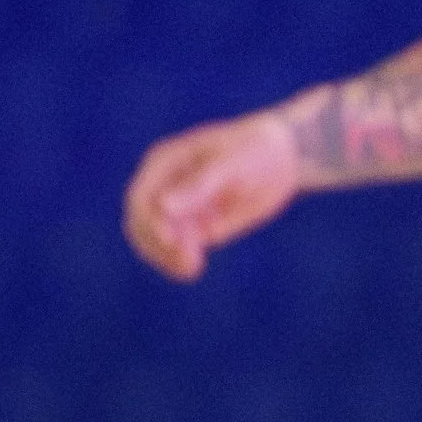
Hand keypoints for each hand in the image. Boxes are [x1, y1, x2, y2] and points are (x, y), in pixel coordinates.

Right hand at [123, 109, 302, 279]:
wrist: (281, 158)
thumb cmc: (254, 150)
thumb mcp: (230, 165)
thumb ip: (198, 185)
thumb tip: (164, 206)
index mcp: (164, 162)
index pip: (141, 197)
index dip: (149, 221)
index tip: (171, 241)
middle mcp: (164, 184)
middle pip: (141, 222)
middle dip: (158, 244)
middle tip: (190, 262)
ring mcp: (177, 206)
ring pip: (154, 239)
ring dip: (165, 257)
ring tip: (192, 270)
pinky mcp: (193, 225)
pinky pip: (175, 248)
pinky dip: (177, 260)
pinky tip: (191, 271)